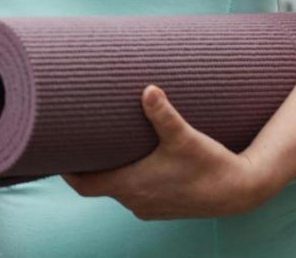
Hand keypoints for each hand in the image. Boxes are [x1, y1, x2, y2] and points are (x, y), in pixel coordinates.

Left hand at [62, 86, 277, 219]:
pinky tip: (132, 160)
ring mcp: (149, 207)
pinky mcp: (163, 205)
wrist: (242, 191)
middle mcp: (135, 201)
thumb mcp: (185, 137)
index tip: (53, 151)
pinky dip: (127, 178)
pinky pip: (135, 193)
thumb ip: (164, 114)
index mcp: (131, 186)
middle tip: (76, 138)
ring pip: (116, 189)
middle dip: (86, 164)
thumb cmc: (211, 165)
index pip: (82, 184)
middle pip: (96, 185)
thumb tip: (148, 89)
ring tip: (101, 145)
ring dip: (108, 170)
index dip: (65, 169)